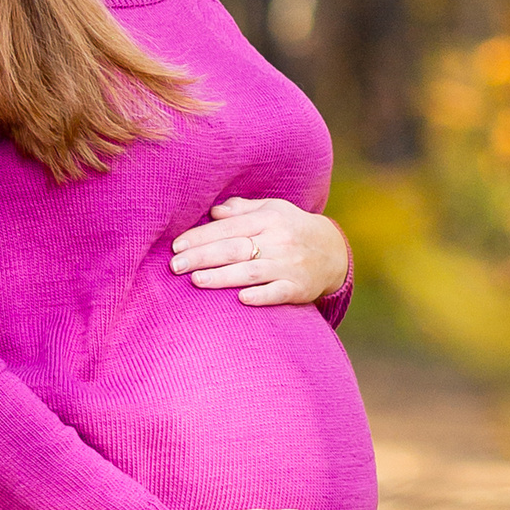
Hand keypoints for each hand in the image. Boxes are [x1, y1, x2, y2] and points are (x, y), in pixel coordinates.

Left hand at [169, 197, 350, 306]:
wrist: (333, 252)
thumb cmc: (291, 229)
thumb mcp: (272, 210)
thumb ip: (242, 210)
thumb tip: (213, 211)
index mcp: (269, 219)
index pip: (229, 227)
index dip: (201, 236)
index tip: (177, 246)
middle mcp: (279, 241)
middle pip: (235, 248)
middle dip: (203, 256)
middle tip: (175, 265)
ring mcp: (289, 265)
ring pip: (251, 271)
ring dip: (223, 276)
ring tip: (196, 280)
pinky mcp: (298, 288)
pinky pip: (278, 292)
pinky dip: (260, 296)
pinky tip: (241, 299)